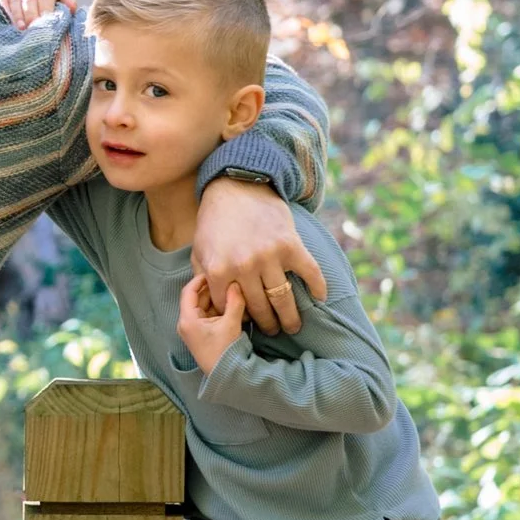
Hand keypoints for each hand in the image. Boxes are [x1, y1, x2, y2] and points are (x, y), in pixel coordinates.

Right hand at [0, 0, 76, 28]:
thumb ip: (69, 3)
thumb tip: (70, 10)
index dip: (45, 11)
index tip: (45, 26)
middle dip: (31, 15)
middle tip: (32, 31)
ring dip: (17, 16)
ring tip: (21, 30)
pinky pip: (1, 0)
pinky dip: (5, 12)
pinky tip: (9, 23)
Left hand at [176, 272, 247, 371]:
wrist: (227, 377)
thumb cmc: (225, 351)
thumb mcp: (231, 324)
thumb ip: (234, 301)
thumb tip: (236, 282)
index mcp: (187, 319)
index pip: (189, 291)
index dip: (201, 278)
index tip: (215, 270)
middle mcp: (187, 323)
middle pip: (197, 298)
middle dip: (212, 288)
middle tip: (227, 278)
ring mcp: (194, 329)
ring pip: (205, 306)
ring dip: (217, 298)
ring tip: (232, 288)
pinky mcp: (203, 334)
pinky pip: (209, 314)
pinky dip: (219, 308)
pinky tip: (232, 302)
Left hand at [192, 175, 327, 336]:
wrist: (236, 186)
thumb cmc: (214, 221)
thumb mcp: (199, 249)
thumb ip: (203, 277)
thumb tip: (211, 306)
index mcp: (218, 270)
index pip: (230, 308)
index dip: (238, 319)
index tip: (247, 325)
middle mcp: (244, 266)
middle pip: (258, 308)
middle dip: (267, 325)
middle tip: (274, 332)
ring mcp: (269, 256)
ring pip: (282, 299)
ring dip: (290, 317)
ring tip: (293, 326)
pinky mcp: (290, 245)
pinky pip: (309, 273)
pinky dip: (317, 288)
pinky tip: (319, 299)